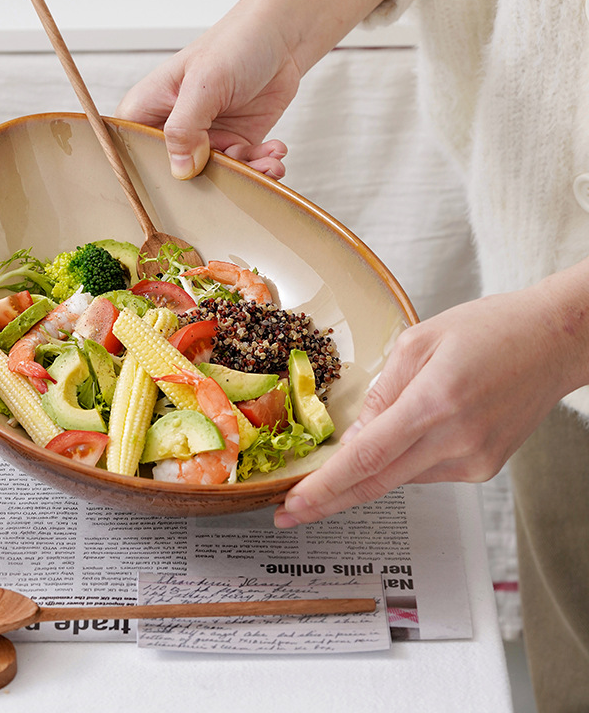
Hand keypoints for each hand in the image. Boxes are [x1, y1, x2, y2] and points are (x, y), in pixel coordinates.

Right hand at [116, 4, 296, 180]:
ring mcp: (205, 139)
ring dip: (243, 176)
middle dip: (205, 184)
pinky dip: (260, 168)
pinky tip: (274, 154)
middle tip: (229, 180)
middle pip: (173, 176)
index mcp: (149, 109)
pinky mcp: (234, 143)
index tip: (171, 192)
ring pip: (213, 178)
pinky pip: (242, 170)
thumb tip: (181, 170)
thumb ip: (185, 128)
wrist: (283, 35)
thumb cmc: (236, 43)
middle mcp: (174, 129)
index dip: (145, 176)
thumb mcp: (204, 84)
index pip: (131, 151)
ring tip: (267, 164)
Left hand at [275, 261, 588, 526]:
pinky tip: (409, 433)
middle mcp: (457, 440)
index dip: (325, 488)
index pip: (366, 459)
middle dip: (328, 501)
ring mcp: (474, 460)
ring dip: (367, 473)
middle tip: (289, 514)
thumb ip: (381, 392)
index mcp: (435, 403)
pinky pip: (425, 471)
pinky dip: (402, 460)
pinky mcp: (483, 468)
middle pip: (377, 483)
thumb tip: (354, 438)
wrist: (554, 342)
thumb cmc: (490, 330)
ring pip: (400, 477)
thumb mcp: (419, 341)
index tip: (293, 505)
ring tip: (360, 445)